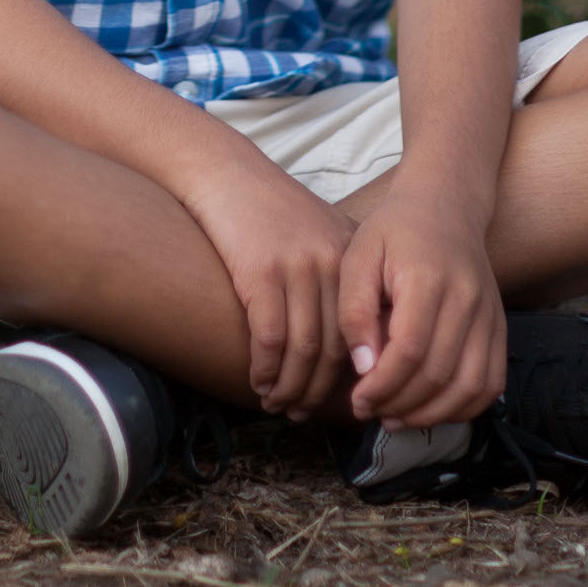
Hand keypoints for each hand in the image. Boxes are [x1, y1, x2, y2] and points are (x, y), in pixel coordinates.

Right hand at [178, 153, 358, 418]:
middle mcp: (333, 261)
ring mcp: (299, 266)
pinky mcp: (262, 271)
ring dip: (289, 388)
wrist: (225, 173)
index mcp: (352, 255)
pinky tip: (258, 382)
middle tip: (299, 413)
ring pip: (303, 351)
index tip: (333, 401)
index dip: (349, 375)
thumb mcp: (318, 231)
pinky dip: (265, 370)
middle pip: (335, 348)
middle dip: (317, 392)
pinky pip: (270, 339)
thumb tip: (350, 344)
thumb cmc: (268, 210)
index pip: (363, 332)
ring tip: (276, 404)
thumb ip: (337, 276)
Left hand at [338, 188, 505, 427]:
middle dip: (400, 404)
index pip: (411, 349)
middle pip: (439, 374)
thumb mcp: (358, 256)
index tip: (357, 399)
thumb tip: (365, 368)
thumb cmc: (393, 231)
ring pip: (469, 387)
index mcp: (428, 277)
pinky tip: (431, 409)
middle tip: (370, 410)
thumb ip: (355, 310)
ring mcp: (490, 314)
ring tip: (396, 416)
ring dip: (431, 415)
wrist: (444, 205)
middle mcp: (467, 298)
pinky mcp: (499, 327)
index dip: (383, 385)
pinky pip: (490, 383)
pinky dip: (463, 407)